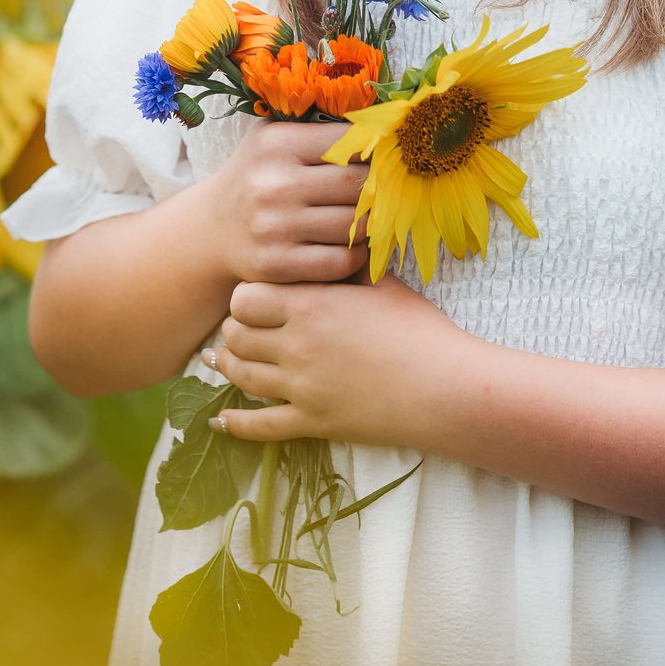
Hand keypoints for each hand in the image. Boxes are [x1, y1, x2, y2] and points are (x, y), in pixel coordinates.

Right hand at [200, 118, 370, 286]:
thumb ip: (318, 125)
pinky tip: (352, 245)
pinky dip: (357, 255)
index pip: (347, 140)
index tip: (381, 156)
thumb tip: (381, 120)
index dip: (373, 150)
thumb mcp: (274, 138)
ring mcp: (273, 227)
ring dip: (369, 223)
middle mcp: (272, 184)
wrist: (213, 229)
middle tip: (383, 190)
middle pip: (354, 184)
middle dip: (376, 188)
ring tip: (369, 216)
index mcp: (275, 143)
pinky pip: (340, 260)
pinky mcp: (276, 265)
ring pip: (353, 224)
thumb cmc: (259, 176)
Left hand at [200, 273, 473, 449]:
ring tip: (219, 361)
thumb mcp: (381, 284)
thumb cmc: (420, 329)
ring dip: (228, 367)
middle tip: (241, 326)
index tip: (255, 295)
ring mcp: (301, 388)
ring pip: (242, 377)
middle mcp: (296, 346)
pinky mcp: (313, 422)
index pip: (245, 298)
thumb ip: (347, 264)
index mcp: (310, 306)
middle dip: (234, 329)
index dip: (244, 296)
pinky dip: (235, 424)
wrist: (445, 386)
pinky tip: (219, 421)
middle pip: (235, 336)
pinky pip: (260, 426)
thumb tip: (334, 239)